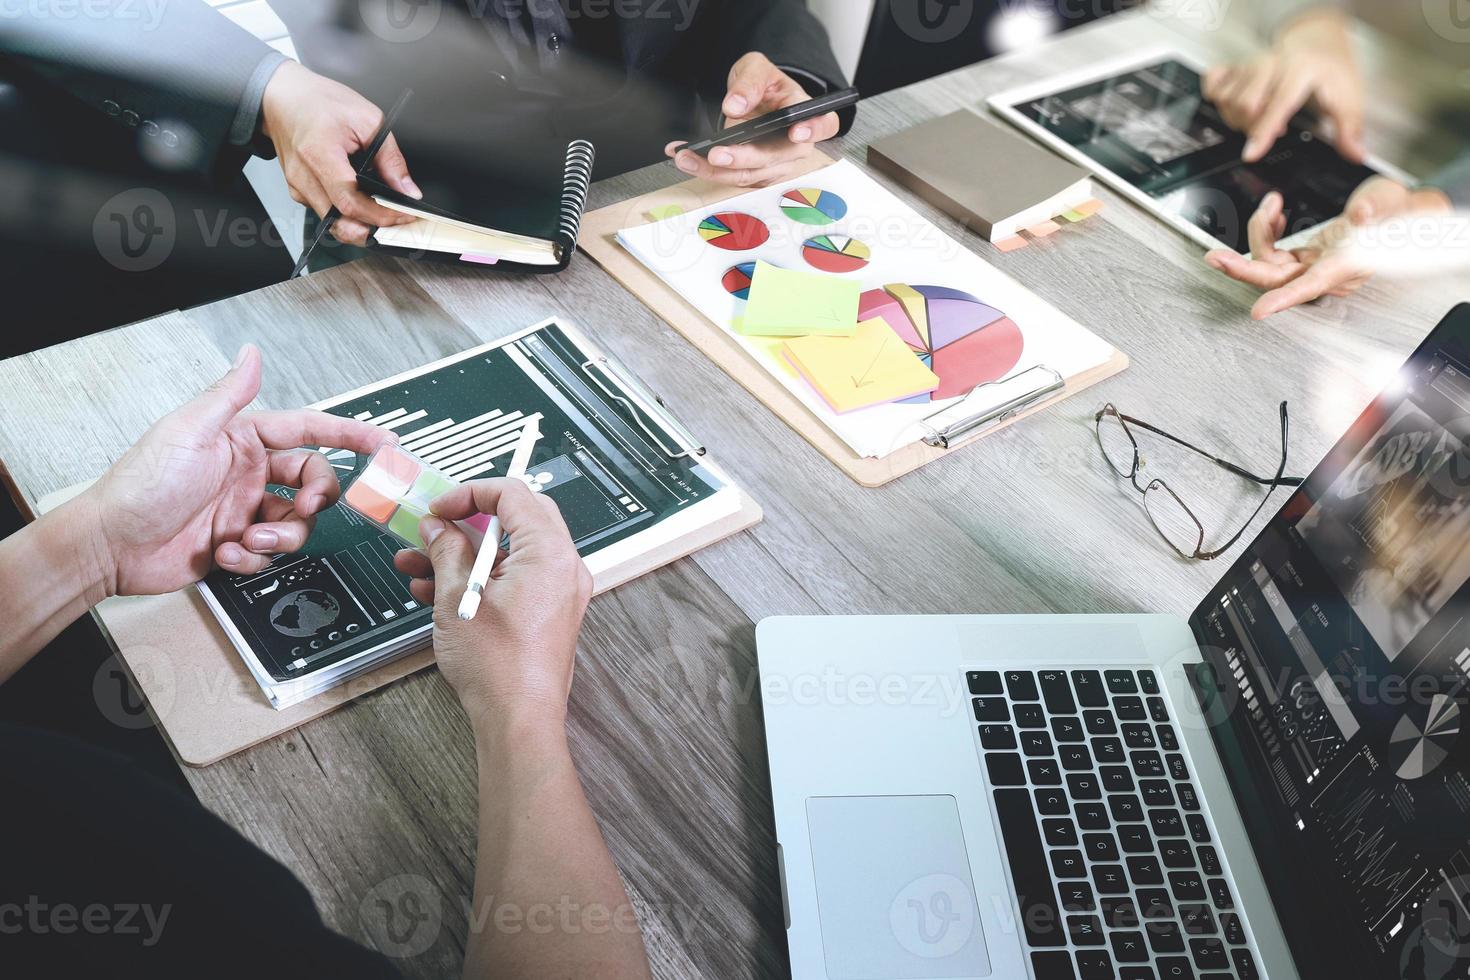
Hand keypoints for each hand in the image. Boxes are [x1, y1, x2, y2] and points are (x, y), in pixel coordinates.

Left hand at [86, 346, 392, 594]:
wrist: (110, 546)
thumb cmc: (139, 485)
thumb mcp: (188, 431)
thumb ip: (228, 393)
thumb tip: (251, 354)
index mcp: (243, 440)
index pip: (310, 430)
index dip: (349, 434)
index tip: (382, 443)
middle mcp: (249, 473)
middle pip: (313, 481)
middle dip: (316, 497)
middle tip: (304, 507)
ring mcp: (245, 510)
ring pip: (297, 523)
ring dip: (280, 536)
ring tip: (248, 539)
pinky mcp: (237, 544)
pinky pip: (269, 554)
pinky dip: (252, 558)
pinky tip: (224, 552)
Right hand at [260, 60, 421, 245]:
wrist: (282, 97)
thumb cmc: (319, 101)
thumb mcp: (367, 119)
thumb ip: (390, 159)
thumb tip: (407, 191)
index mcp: (318, 153)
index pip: (350, 201)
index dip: (380, 215)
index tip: (404, 216)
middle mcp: (303, 175)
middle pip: (340, 220)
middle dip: (373, 228)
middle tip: (398, 224)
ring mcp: (297, 186)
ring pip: (333, 222)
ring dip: (361, 225)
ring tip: (384, 216)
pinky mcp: (298, 191)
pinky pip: (325, 212)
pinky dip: (347, 214)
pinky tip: (364, 204)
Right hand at [393, 479, 592, 729]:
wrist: (518, 719)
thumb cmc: (499, 668)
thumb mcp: (458, 598)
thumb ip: (448, 551)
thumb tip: (439, 527)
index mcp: (550, 553)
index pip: (513, 494)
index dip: (469, 494)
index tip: (440, 508)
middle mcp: (564, 567)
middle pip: (516, 518)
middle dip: (467, 521)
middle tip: (435, 526)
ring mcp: (559, 591)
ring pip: (509, 553)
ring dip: (465, 554)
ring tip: (419, 563)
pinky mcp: (548, 612)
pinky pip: (515, 579)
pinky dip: (480, 578)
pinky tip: (437, 590)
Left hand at [664, 52, 840, 186]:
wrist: (754, 99)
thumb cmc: (765, 85)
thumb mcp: (756, 69)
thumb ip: (749, 83)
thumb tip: (735, 105)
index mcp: (804, 112)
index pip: (821, 124)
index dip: (812, 130)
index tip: (796, 133)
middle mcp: (795, 145)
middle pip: (774, 159)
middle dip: (742, 159)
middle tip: (715, 154)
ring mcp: (776, 164)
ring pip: (749, 175)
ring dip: (714, 170)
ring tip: (686, 157)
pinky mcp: (756, 175)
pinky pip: (733, 178)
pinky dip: (707, 171)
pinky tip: (687, 159)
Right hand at [1202, 10, 1362, 162]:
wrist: (1317, 42)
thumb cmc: (1330, 69)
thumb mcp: (1348, 95)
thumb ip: (1349, 128)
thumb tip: (1355, 154)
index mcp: (1300, 69)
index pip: (1277, 104)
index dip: (1263, 132)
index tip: (1251, 154)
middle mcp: (1271, 63)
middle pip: (1245, 104)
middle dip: (1253, 127)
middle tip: (1273, 130)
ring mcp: (1250, 62)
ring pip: (1227, 98)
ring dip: (1237, 118)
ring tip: (1258, 118)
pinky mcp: (1236, 64)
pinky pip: (1213, 83)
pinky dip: (1217, 98)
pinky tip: (1233, 104)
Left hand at [1204, 178, 1451, 317]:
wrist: (1401, 214)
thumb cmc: (1398, 213)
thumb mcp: (1389, 205)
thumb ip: (1375, 210)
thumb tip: (1361, 214)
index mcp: (1345, 267)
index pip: (1309, 286)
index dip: (1283, 299)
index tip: (1260, 312)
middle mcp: (1325, 272)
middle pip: (1275, 278)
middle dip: (1242, 267)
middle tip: (1214, 257)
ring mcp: (1313, 265)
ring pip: (1270, 262)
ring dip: (1260, 232)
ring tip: (1270, 206)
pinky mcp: (1306, 256)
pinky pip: (1275, 251)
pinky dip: (1268, 230)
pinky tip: (1273, 212)